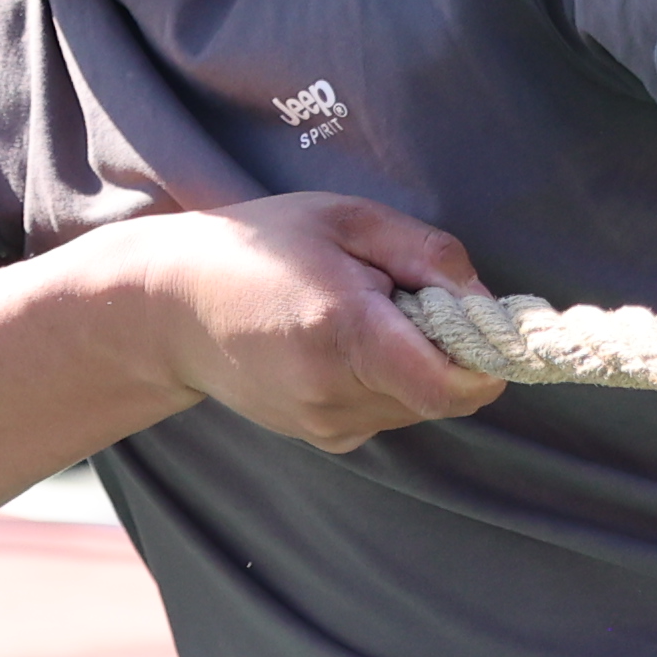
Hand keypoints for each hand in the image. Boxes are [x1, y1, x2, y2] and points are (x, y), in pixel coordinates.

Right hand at [110, 188, 509, 455]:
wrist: (168, 307)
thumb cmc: (259, 247)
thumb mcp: (346, 218)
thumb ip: (428, 256)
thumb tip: (488, 304)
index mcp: (343, 330)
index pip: (453, 385)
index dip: (487, 359)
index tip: (482, 322)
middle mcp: (334, 391)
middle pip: (444, 394)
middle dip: (446, 350)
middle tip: (404, 297)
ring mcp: (324, 423)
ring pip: (418, 405)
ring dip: (414, 365)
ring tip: (361, 316)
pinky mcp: (322, 437)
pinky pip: (387, 412)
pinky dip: (386, 380)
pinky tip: (338, 344)